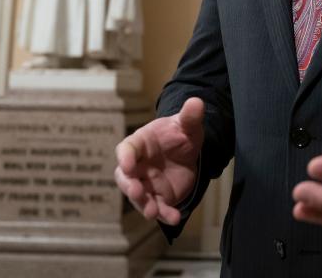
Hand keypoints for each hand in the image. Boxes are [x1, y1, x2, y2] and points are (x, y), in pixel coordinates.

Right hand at [114, 97, 204, 224]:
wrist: (188, 152)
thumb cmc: (180, 134)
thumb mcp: (188, 125)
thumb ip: (190, 116)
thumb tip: (196, 102)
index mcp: (139, 143)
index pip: (126, 149)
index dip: (125, 157)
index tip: (127, 164)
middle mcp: (137, 166)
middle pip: (125, 178)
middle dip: (129, 186)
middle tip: (136, 191)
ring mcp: (146, 183)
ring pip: (139, 197)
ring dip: (144, 205)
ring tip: (153, 212)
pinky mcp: (158, 197)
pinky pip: (158, 208)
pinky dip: (165, 214)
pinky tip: (175, 218)